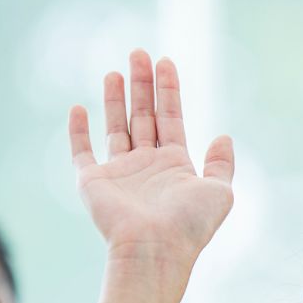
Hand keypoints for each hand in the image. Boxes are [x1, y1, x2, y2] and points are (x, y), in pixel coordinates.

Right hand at [70, 49, 233, 270]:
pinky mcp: (93, 182)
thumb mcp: (220, 193)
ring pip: (117, 127)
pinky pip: (82, 152)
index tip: (166, 62)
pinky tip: (79, 109)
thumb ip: (222, 164)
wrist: (154, 249)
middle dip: (142, 85)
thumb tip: (224, 136)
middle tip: (139, 53)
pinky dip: (78, 131)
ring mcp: (120, 174)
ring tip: (116, 71)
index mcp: (175, 167)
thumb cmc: (188, 226)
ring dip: (116, 99)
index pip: (171, 119)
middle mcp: (148, 167)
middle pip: (144, 117)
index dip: (169, 92)